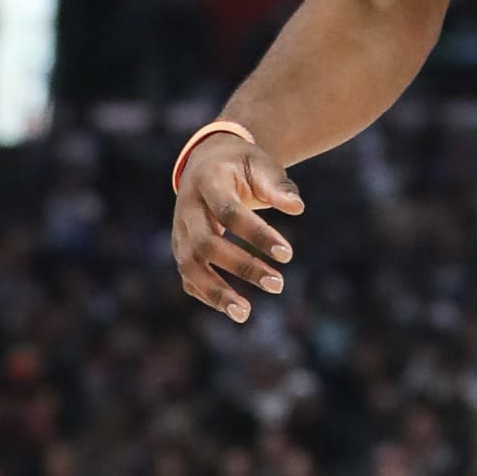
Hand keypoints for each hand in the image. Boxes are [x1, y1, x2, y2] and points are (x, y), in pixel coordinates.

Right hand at [172, 135, 304, 322]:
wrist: (207, 161)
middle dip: (241, 267)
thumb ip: (278, 186)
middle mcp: (187, 208)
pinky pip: (188, 278)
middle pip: (206, 244)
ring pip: (189, 266)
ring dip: (216, 292)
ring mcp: (180, 230)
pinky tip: (234, 309)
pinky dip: (208, 295)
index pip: (229, 212)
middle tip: (278, 285)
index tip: (288, 255)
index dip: (257, 235)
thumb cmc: (241, 165)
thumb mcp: (261, 165)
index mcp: (207, 181)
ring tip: (244, 314)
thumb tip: (297, 208)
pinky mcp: (181, 248)